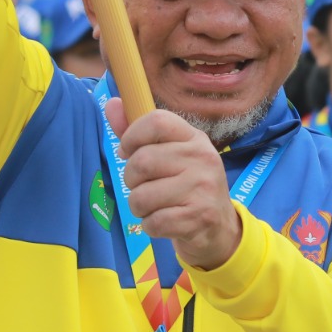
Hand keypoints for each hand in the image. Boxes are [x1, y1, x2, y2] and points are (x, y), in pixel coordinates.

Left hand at [105, 97, 242, 270]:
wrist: (219, 227)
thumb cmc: (187, 186)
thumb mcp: (170, 155)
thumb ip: (139, 132)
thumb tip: (112, 104)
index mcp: (194, 138)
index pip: (157, 121)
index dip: (132, 136)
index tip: (127, 151)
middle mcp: (203, 158)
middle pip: (142, 162)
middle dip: (131, 179)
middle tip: (144, 186)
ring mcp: (203, 188)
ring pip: (141, 196)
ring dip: (138, 206)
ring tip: (155, 206)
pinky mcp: (198, 217)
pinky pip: (152, 222)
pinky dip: (150, 226)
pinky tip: (164, 221)